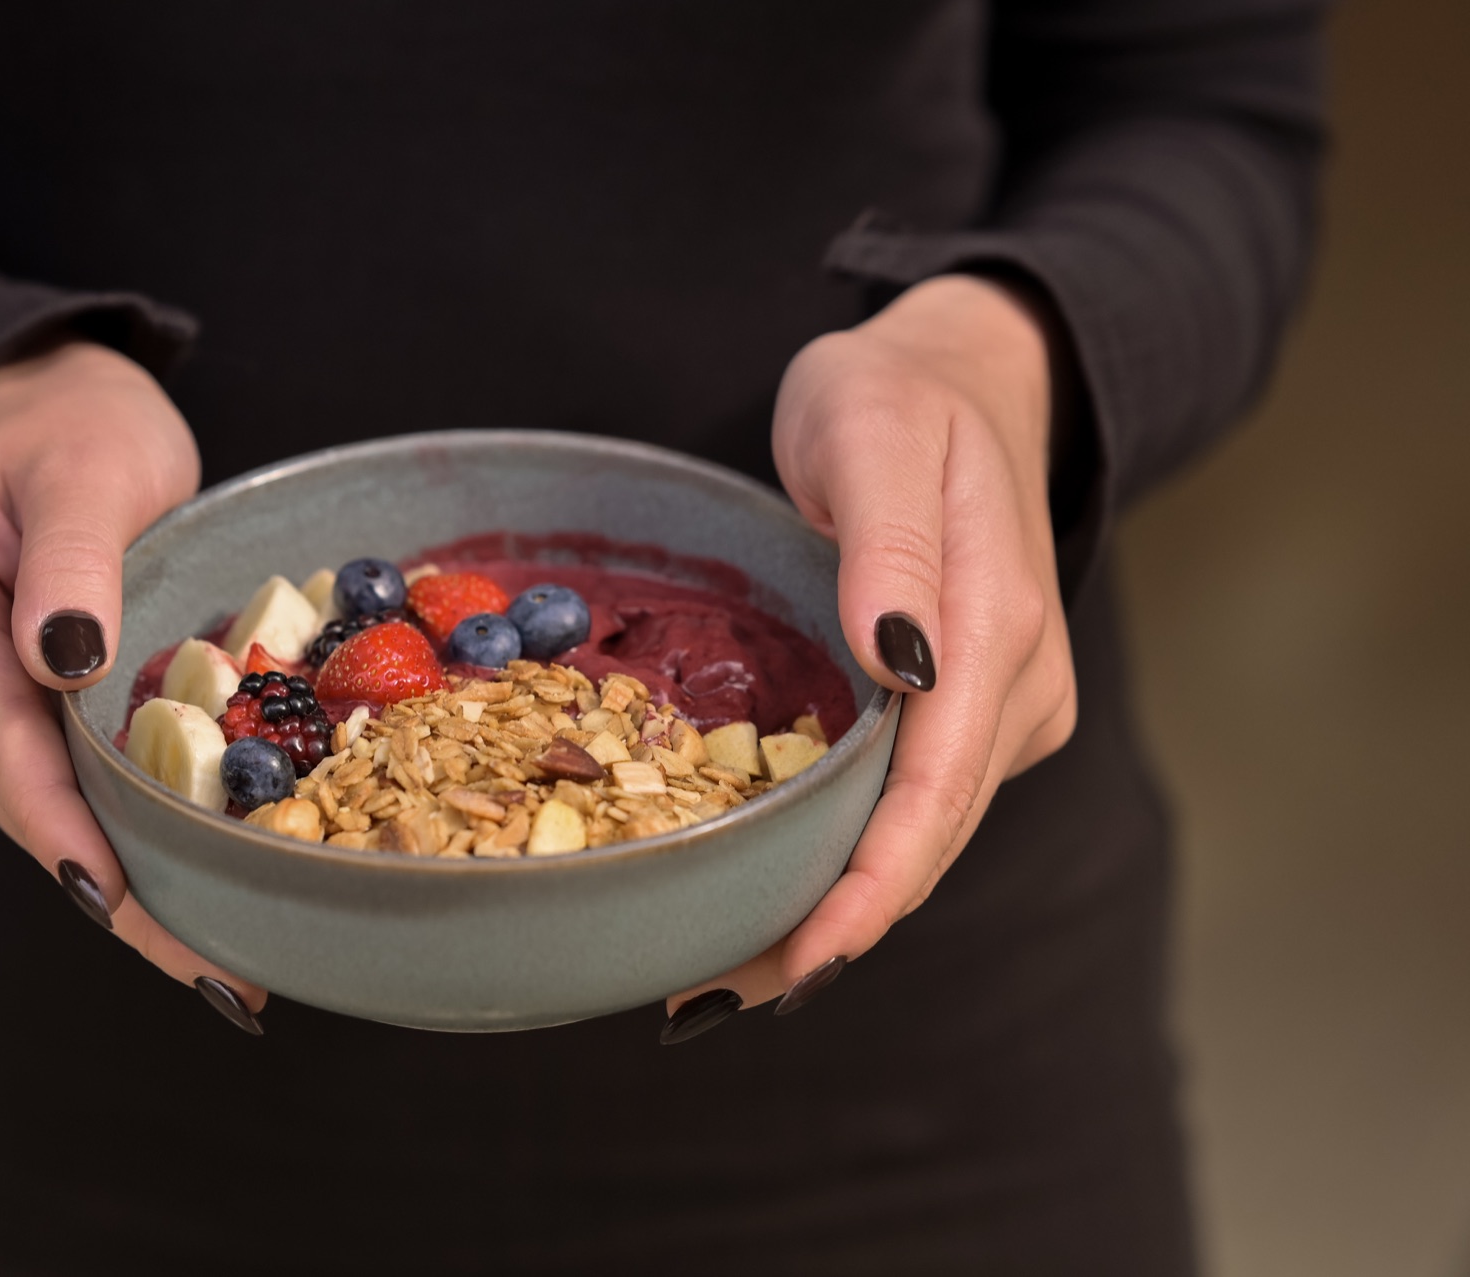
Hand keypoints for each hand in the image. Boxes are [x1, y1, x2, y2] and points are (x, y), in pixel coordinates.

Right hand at [0, 340, 268, 1031]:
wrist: (52, 415)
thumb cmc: (73, 431)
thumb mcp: (85, 471)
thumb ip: (73, 562)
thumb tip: (64, 660)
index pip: (2, 738)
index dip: (68, 825)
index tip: (119, 901)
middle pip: (26, 802)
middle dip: (117, 893)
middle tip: (217, 974)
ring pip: (47, 816)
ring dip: (129, 890)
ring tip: (223, 965)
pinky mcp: (7, 720)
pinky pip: (67, 794)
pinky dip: (126, 847)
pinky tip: (190, 904)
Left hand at [662, 274, 1078, 1040]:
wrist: (971, 376)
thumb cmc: (902, 395)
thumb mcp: (871, 431)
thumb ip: (887, 546)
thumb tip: (895, 664)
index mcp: (994, 626)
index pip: (934, 790)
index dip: (869, 887)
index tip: (798, 960)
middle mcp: (1018, 685)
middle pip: (927, 840)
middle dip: (828, 928)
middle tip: (704, 999)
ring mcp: (1007, 705)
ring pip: (923, 837)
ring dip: (831, 910)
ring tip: (719, 974)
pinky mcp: (979, 711)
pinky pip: (915, 804)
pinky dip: (848, 861)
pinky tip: (775, 893)